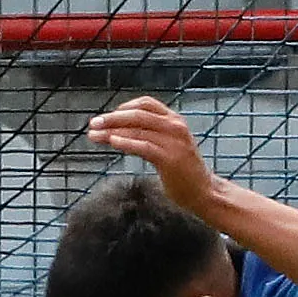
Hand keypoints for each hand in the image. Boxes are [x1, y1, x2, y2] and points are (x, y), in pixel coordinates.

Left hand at [86, 95, 219, 213]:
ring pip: (137, 130)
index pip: (146, 104)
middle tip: (93, 124)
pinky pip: (144, 146)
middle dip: (111, 118)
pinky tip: (112, 142)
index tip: (107, 117)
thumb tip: (120, 130)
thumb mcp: (170, 145)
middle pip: (137, 115)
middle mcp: (175, 127)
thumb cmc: (184, 171)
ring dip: (112, 131)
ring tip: (95, 135)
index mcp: (175, 121)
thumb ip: (152, 134)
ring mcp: (174, 142)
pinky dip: (126, 143)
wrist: (204, 192)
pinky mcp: (170, 159)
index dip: (123, 107)